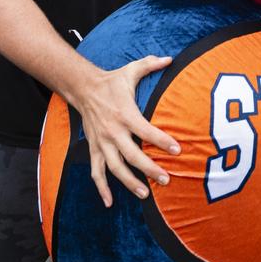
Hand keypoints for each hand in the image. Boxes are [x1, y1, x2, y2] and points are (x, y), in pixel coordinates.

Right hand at [72, 55, 178, 205]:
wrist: (83, 88)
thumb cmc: (112, 81)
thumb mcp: (131, 70)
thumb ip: (151, 64)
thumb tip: (171, 59)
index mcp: (125, 114)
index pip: (146, 131)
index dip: (162, 141)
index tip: (177, 150)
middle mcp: (113, 131)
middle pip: (132, 155)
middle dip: (149, 169)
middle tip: (166, 179)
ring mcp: (102, 142)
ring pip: (115, 168)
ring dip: (129, 183)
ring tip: (145, 194)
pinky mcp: (94, 149)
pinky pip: (96, 172)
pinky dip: (101, 188)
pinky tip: (110, 202)